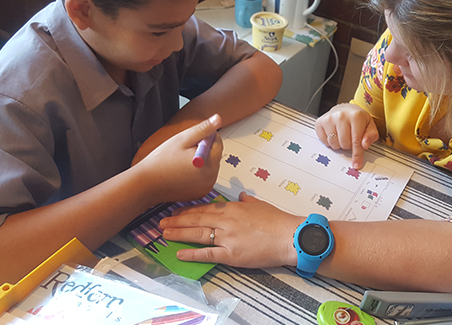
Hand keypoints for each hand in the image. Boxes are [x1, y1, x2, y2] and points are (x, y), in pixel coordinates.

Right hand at [133, 114, 222, 202]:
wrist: (146, 184)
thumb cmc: (161, 161)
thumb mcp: (183, 139)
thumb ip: (203, 129)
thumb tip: (218, 119)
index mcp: (209, 164)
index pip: (218, 143)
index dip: (206, 136)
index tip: (193, 138)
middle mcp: (211, 178)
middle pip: (215, 156)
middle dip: (204, 149)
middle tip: (184, 150)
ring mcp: (205, 187)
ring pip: (209, 167)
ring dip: (201, 161)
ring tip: (181, 162)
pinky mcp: (199, 193)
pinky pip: (203, 178)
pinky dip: (196, 173)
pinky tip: (181, 171)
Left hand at [159, 192, 303, 267]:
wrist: (290, 236)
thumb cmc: (278, 221)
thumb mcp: (261, 205)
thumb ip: (248, 201)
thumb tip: (242, 197)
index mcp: (233, 208)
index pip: (205, 208)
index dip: (188, 211)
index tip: (176, 211)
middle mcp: (226, 221)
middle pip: (196, 220)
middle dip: (177, 220)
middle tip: (161, 222)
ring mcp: (227, 238)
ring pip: (197, 234)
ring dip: (179, 233)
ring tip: (165, 234)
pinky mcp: (231, 254)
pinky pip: (207, 253)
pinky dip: (192, 253)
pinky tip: (180, 253)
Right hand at [315, 103, 378, 168]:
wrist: (344, 109)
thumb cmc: (357, 118)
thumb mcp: (369, 125)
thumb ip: (371, 136)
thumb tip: (364, 145)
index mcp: (356, 116)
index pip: (356, 141)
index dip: (357, 155)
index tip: (357, 164)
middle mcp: (341, 116)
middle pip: (344, 144)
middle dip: (348, 145)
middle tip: (350, 138)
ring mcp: (329, 119)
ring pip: (334, 144)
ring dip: (339, 144)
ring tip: (342, 135)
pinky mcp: (320, 122)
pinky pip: (324, 141)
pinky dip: (330, 141)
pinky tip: (334, 133)